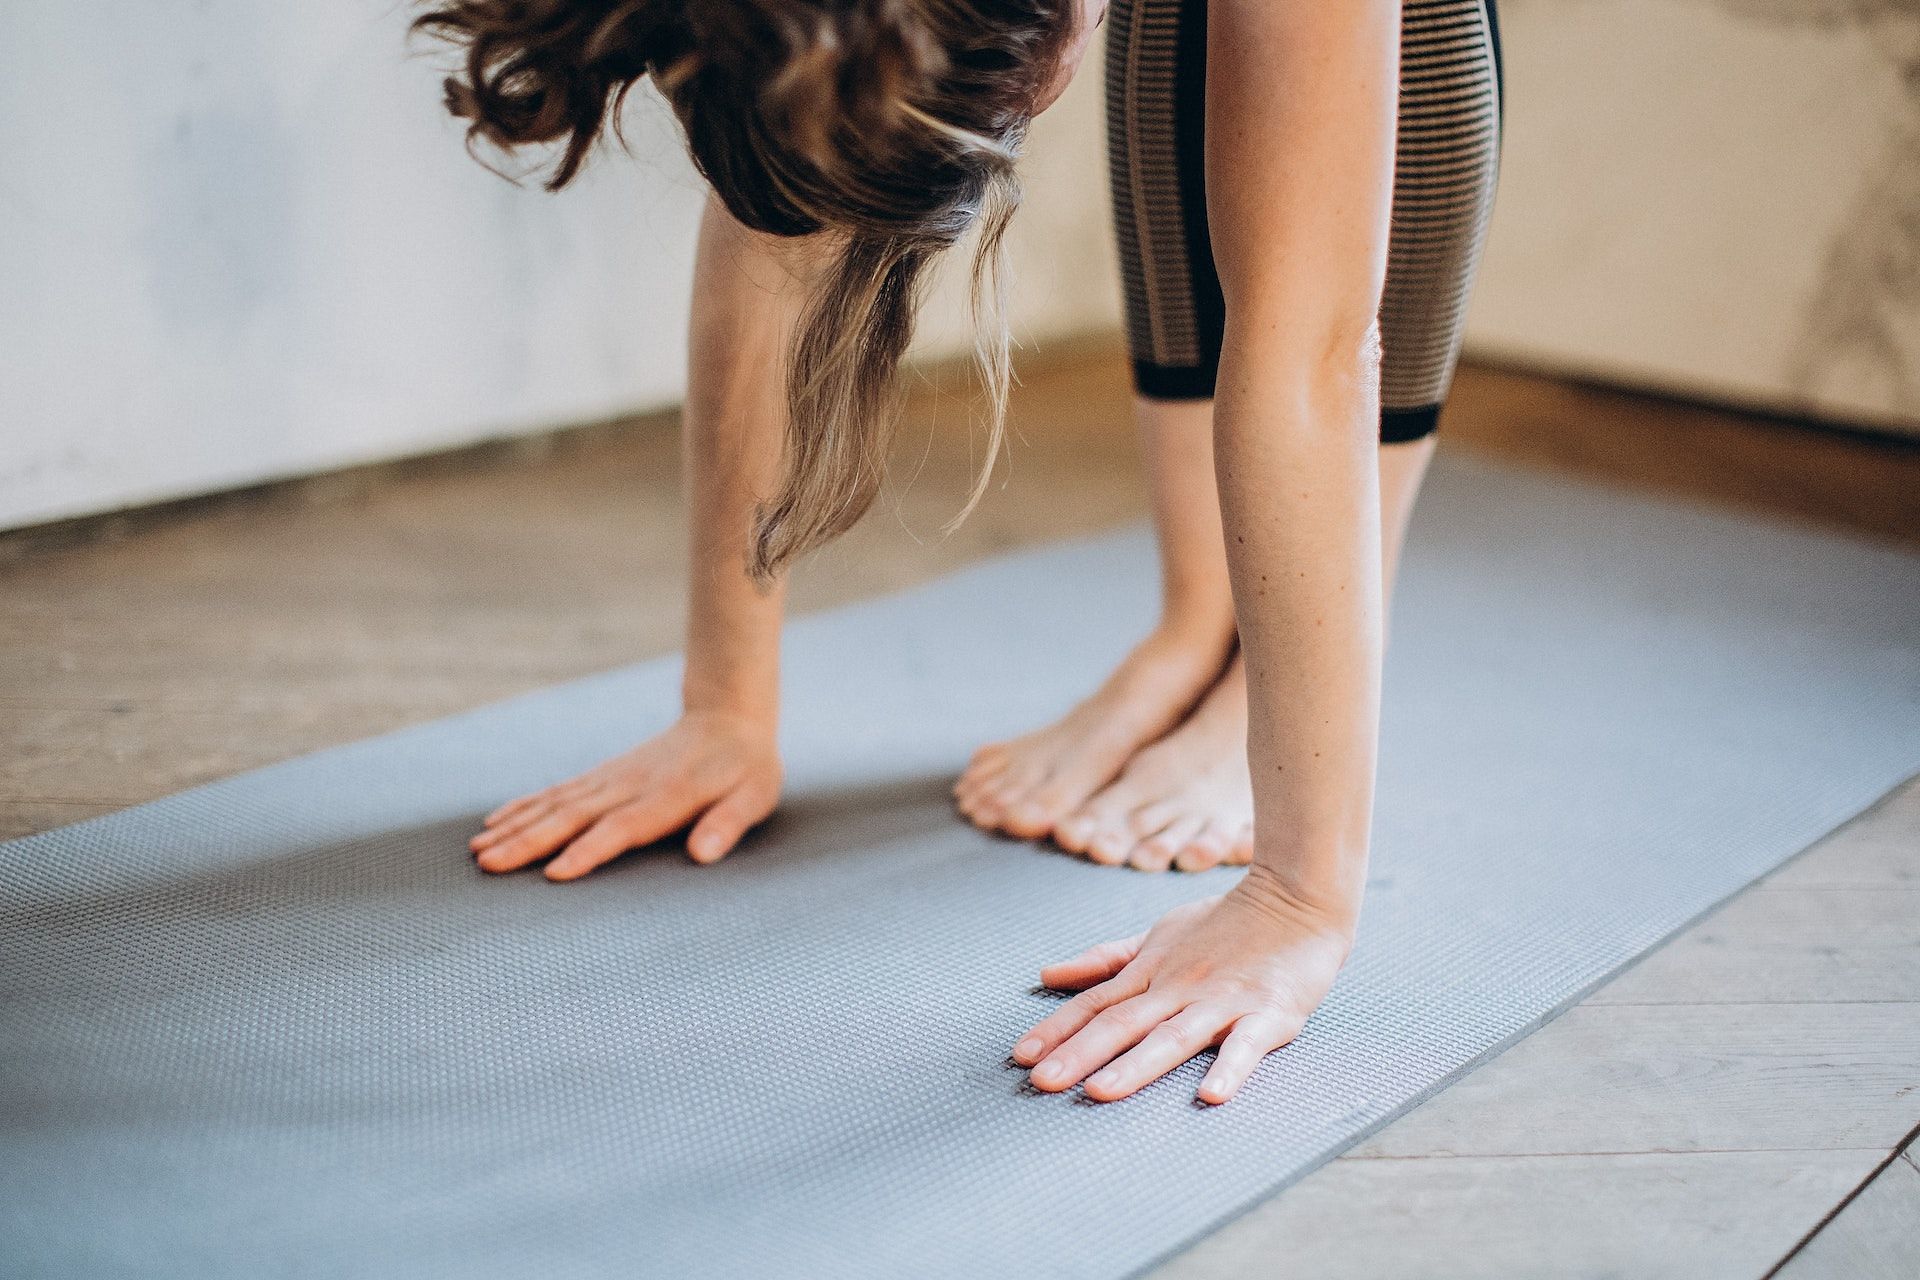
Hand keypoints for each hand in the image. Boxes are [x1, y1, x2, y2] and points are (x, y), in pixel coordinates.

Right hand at [468, 710, 782, 880]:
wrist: (727, 719)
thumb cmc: (745, 769)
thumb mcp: (754, 796)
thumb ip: (728, 824)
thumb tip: (703, 854)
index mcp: (666, 797)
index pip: (621, 828)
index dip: (588, 851)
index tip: (554, 873)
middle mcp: (628, 786)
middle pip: (572, 816)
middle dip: (529, 842)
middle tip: (489, 865)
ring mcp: (610, 778)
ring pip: (555, 803)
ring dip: (516, 827)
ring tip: (478, 850)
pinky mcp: (601, 776)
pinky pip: (555, 792)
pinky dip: (522, 806)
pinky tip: (494, 821)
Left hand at [1011, 868, 1354, 1103]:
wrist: (1298, 896)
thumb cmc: (1226, 920)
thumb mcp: (1158, 934)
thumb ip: (1105, 959)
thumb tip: (1048, 975)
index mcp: (1152, 972)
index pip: (1096, 1004)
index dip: (1057, 1028)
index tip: (1021, 1055)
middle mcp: (1180, 988)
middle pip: (1123, 1024)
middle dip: (1080, 1054)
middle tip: (1042, 1083)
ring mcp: (1224, 1001)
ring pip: (1174, 1036)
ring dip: (1137, 1065)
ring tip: (1102, 1092)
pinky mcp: (1270, 1013)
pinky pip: (1247, 1044)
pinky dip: (1230, 1067)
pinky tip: (1210, 1095)